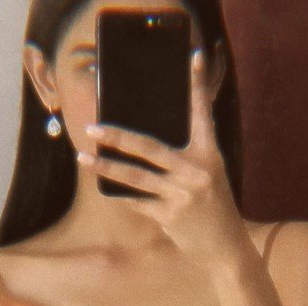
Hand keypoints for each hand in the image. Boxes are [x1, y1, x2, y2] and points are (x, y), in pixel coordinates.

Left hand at [77, 48, 248, 270]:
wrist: (224, 245)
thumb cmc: (212, 205)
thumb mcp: (208, 175)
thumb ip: (186, 157)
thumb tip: (142, 144)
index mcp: (209, 155)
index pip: (202, 115)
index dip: (197, 87)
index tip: (193, 58)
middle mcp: (196, 172)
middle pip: (150, 148)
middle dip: (118, 136)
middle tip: (93, 127)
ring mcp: (182, 195)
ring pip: (136, 178)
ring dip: (106, 167)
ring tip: (83, 159)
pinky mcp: (170, 217)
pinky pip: (138, 202)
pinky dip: (123, 196)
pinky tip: (106, 189)